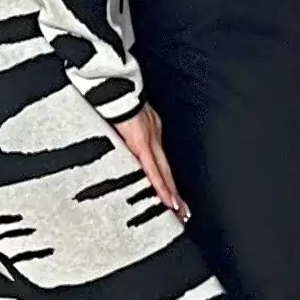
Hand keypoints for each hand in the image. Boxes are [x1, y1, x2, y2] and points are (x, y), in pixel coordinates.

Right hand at [113, 105, 190, 220]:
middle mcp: (154, 138)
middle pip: (167, 170)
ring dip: (171, 194)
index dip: (166, 179)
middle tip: (183, 211)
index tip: (172, 194)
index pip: (160, 162)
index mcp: (150, 132)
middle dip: (174, 192)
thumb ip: (127, 132)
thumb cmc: (117, 98)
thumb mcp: (124, 119)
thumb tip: (123, 140)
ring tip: (178, 211)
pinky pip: (151, 170)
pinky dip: (160, 186)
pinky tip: (166, 199)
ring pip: (163, 173)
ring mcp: (149, 141)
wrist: (116, 88)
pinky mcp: (141, 144)